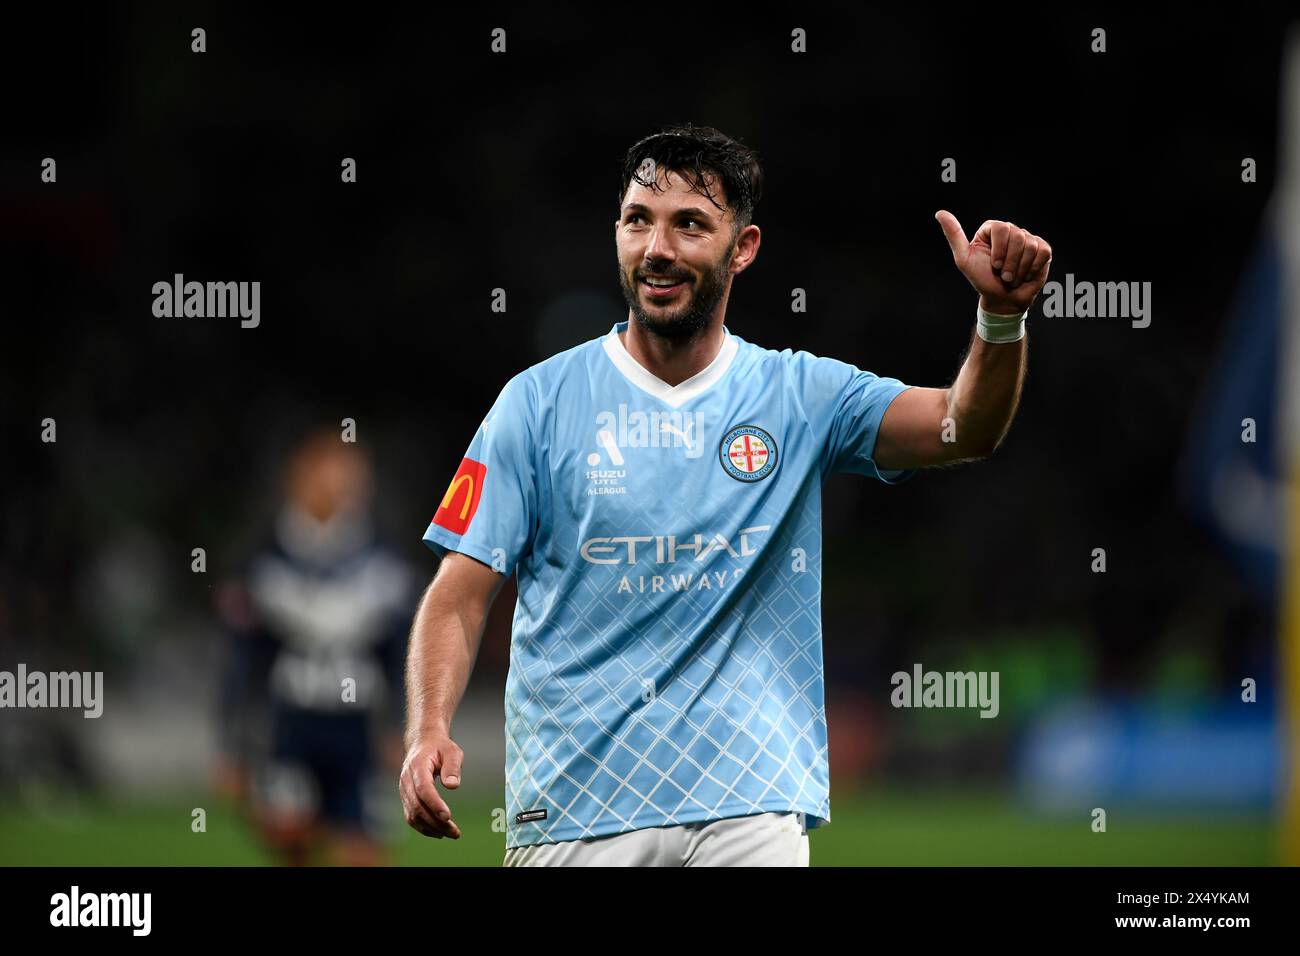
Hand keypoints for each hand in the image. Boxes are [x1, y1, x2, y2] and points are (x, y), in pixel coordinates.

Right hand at [399, 733, 463, 838]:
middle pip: (417, 806)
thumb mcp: (451, 751)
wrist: (423, 744)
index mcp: (417, 766)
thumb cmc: (440, 748)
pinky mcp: (406, 798)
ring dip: (431, 827)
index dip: (434, 804)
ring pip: (413, 815)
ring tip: (452, 833)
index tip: (448, 817)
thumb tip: (453, 785)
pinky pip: (411, 817)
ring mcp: (404, 790)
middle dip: (436, 822)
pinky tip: (439, 832)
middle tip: (455, 832)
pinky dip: (424, 827)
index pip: (423, 789)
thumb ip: (452, 767)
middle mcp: (406, 780)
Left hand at [935, 210, 1051, 313]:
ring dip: (1020, 269)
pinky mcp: (1042, 249)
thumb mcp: (964, 259)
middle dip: (1010, 263)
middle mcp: (1010, 231)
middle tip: (1003, 275)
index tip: (994, 265)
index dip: (999, 250)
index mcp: (992, 230)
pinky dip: (1033, 268)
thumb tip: (940, 213)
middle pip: (1017, 236)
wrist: (1002, 299)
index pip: (1001, 227)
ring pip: (1030, 245)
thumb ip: (954, 235)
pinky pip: (1043, 252)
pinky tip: (1025, 275)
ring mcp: (1028, 239)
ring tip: (1012, 277)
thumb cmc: (982, 279)